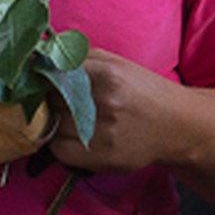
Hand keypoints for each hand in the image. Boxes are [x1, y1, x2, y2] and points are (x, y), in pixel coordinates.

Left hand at [50, 47, 174, 172]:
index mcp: (107, 74)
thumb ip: (77, 57)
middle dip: (48, 98)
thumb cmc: (141, 90)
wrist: (176, 126)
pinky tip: (73, 135)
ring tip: (71, 117)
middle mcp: (105, 103)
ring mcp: (103, 133)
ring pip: (53, 125)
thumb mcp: (113, 62)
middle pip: (51, 99)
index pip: (53, 73)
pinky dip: (59, 142)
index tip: (41, 79)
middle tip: (57, 99)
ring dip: (54, 121)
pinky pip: (60, 150)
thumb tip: (39, 57)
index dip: (43, 77)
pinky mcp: (102, 158)